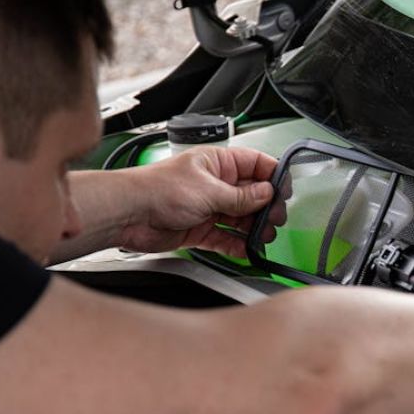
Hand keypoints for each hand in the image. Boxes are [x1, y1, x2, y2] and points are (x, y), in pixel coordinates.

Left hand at [119, 146, 277, 257]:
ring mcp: (208, 207)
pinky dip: (236, 245)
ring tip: (263, 237)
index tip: (284, 191)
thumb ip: (242, 196)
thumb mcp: (209, 191)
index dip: (272, 176)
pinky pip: (225, 237)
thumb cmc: (158, 190)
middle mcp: (214, 184)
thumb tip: (266, 194)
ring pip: (240, 218)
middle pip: (251, 195)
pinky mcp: (199, 229)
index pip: (255, 165)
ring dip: (253, 229)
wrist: (129, 214)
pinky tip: (246, 250)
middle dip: (265, 207)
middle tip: (274, 219)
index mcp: (217, 163)